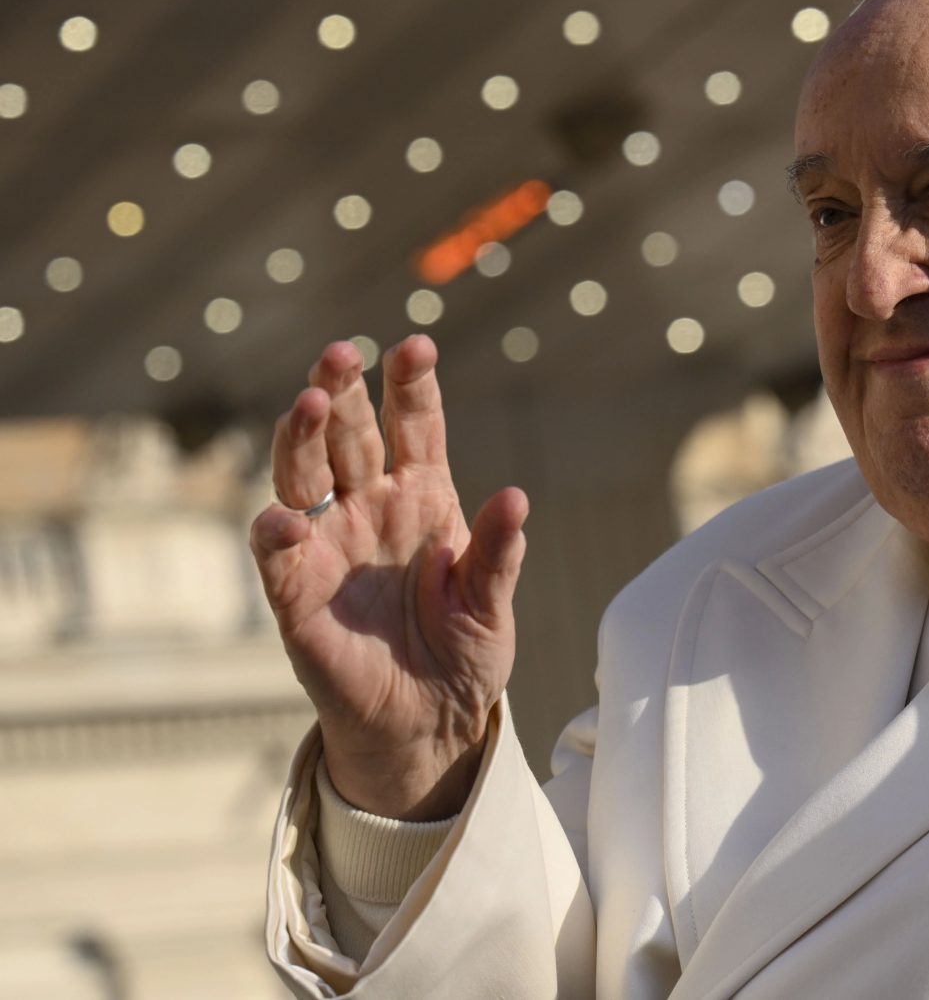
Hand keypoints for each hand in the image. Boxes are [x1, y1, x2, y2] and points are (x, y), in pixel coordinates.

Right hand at [250, 334, 527, 819]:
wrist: (429, 721)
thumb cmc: (463, 652)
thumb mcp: (492, 603)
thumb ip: (498, 553)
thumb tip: (516, 498)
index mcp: (423, 497)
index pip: (414, 426)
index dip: (411, 385)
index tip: (414, 345)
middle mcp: (369, 509)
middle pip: (348, 435)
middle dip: (340, 391)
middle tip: (340, 353)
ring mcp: (330, 548)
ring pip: (302, 476)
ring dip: (300, 438)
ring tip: (309, 402)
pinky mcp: (297, 598)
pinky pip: (278, 559)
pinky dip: (275, 536)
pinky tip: (282, 518)